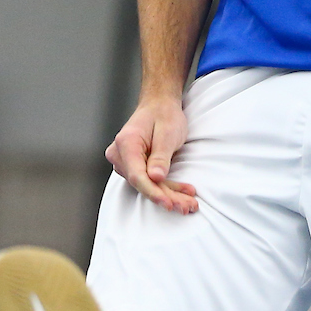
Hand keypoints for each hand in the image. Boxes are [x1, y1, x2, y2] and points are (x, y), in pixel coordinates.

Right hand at [105, 96, 197, 212]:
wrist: (159, 104)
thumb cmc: (164, 114)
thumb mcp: (167, 132)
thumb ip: (160, 156)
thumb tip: (155, 178)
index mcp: (126, 143)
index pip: (137, 175)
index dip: (153, 192)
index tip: (169, 203)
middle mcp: (120, 154)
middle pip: (143, 183)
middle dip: (167, 196)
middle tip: (189, 206)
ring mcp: (125, 161)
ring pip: (147, 184)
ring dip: (169, 194)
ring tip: (190, 203)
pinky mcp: (133, 166)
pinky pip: (149, 180)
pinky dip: (166, 188)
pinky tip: (183, 194)